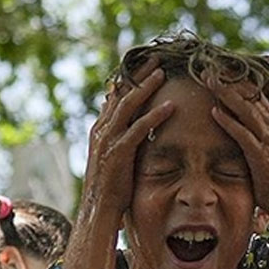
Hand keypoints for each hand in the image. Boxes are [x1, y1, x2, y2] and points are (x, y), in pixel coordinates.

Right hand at [83, 59, 174, 215]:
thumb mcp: (115, 158)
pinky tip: (170, 106)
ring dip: (146, 87)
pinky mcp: (118, 154)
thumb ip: (122, 140)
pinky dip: (154, 116)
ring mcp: (109, 141)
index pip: (115, 95)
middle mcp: (102, 130)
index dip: (130, 77)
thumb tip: (133, 125)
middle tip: (155, 57)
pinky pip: (139, 130)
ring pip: (128, 105)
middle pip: (120, 93)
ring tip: (163, 73)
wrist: (98, 211)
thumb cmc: (111, 188)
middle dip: (138, 74)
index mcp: (101, 129)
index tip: (145, 63)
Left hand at [206, 76, 268, 208]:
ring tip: (208, 81)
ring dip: (226, 94)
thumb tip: (244, 116)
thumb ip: (259, 130)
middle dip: (229, 80)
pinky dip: (229, 123)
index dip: (238, 79)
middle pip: (250, 96)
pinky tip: (214, 113)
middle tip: (208, 68)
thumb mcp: (268, 148)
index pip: (256, 93)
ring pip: (246, 110)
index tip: (219, 67)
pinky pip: (243, 135)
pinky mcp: (261, 156)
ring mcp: (268, 141)